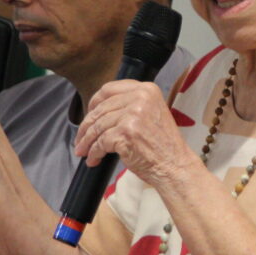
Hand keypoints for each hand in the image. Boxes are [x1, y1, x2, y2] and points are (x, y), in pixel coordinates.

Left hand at [75, 80, 201, 188]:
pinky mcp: (126, 133)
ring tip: (84, 151)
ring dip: (87, 141)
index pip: (109, 89)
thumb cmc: (163, 145)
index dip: (94, 102)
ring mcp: (132, 115)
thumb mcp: (152, 113)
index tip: (89, 114)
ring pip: (98, 126)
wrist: (174, 165)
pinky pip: (100, 142)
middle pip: (100, 108)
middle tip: (81, 139)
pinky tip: (94, 159)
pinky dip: (94, 152)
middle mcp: (140, 98)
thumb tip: (100, 111)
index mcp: (146, 90)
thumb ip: (131, 105)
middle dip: (86, 126)